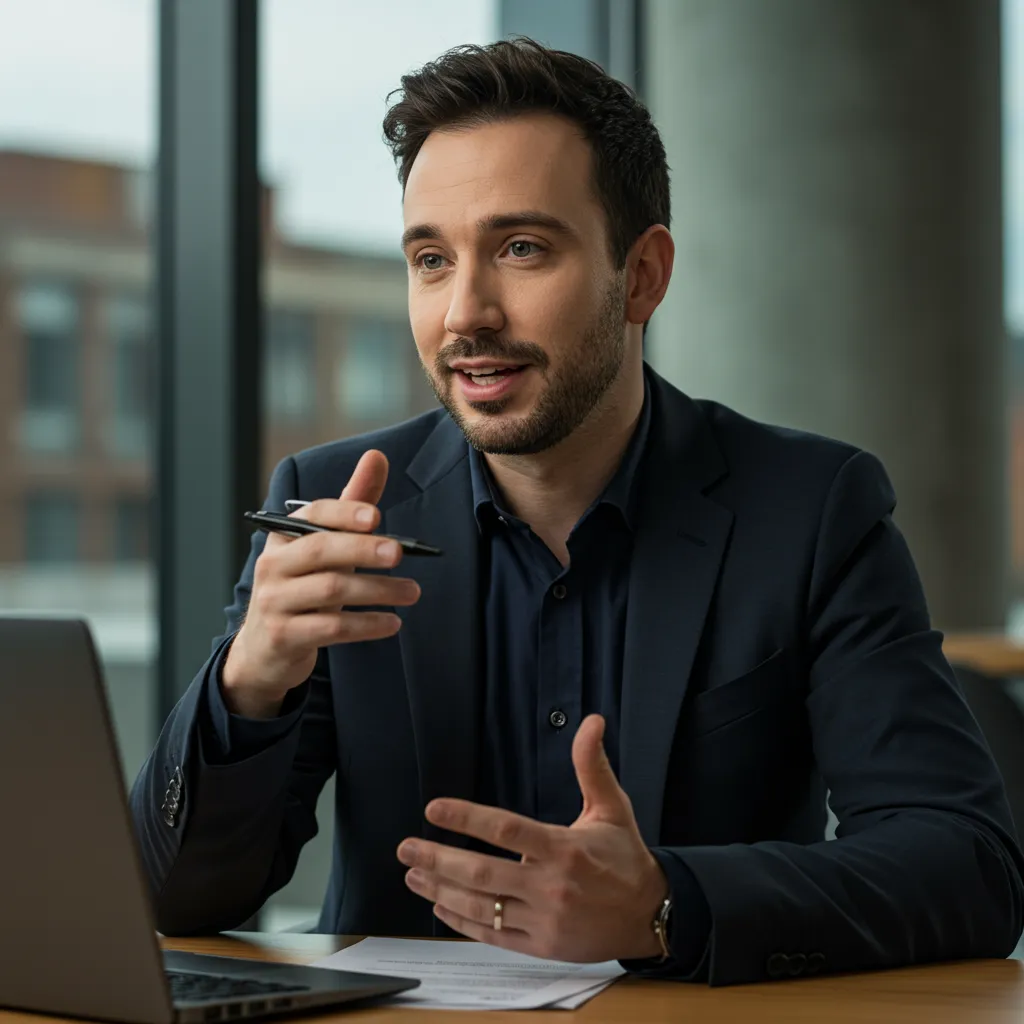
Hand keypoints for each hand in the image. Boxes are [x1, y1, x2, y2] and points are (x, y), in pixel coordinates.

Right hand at [221, 449, 421, 717]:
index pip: (312, 515)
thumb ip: (352, 505)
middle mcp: (273, 565)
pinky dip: (366, 625)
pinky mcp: (285, 636)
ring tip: (412, 592)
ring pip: (331, 590)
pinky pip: (331, 628)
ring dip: (377, 591)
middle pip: (321, 550)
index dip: (344, 513)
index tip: (376, 516)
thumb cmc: (303, 586)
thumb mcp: (325, 546)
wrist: (265, 649)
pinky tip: (392, 622)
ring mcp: (275, 602)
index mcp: (283, 537)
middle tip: (399, 554)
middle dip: (363, 550)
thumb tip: (376, 457)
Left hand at [397, 715, 668, 961]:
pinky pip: (493, 935)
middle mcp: (549, 886)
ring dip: (440, 890)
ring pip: (481, 906)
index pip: (505, 831)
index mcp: (564, 849)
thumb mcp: (612, 807)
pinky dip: (462, 922)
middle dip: (437, 859)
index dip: (466, 819)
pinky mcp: (541, 946)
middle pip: (481, 872)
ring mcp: (543, 920)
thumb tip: (591, 722)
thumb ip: (592, 766)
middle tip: (406, 848)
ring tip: (413, 875)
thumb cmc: (626, 858)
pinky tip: (440, 907)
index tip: (434, 809)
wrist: (650, 916)